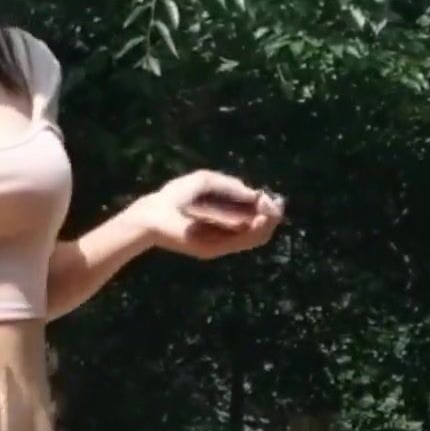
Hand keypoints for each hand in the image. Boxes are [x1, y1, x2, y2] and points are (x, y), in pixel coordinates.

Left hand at [128, 170, 284, 260]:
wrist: (153, 214)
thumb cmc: (175, 196)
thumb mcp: (207, 182)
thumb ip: (231, 186)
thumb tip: (256, 195)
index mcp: (224, 218)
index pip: (254, 217)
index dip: (267, 207)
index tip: (271, 196)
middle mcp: (225, 233)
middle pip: (259, 229)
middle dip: (271, 216)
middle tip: (275, 205)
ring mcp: (221, 242)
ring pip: (256, 237)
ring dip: (267, 223)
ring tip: (270, 210)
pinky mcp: (215, 248)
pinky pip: (243, 241)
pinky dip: (255, 230)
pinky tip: (259, 217)